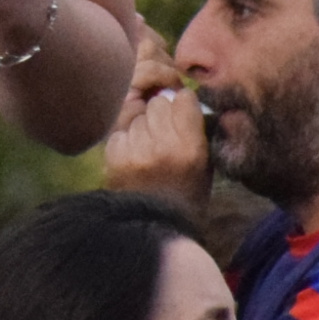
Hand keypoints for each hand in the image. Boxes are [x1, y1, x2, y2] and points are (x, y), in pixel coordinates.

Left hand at [106, 24, 210, 206]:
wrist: (154, 227)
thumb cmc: (185, 192)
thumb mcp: (204, 161)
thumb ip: (195, 126)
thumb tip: (180, 92)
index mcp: (191, 147)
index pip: (183, 98)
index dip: (181, 104)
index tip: (181, 114)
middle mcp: (164, 146)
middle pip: (159, 102)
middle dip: (160, 112)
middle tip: (162, 134)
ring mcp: (136, 150)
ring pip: (137, 113)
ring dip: (141, 124)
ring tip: (148, 148)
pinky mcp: (114, 156)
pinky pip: (120, 130)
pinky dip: (125, 138)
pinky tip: (133, 157)